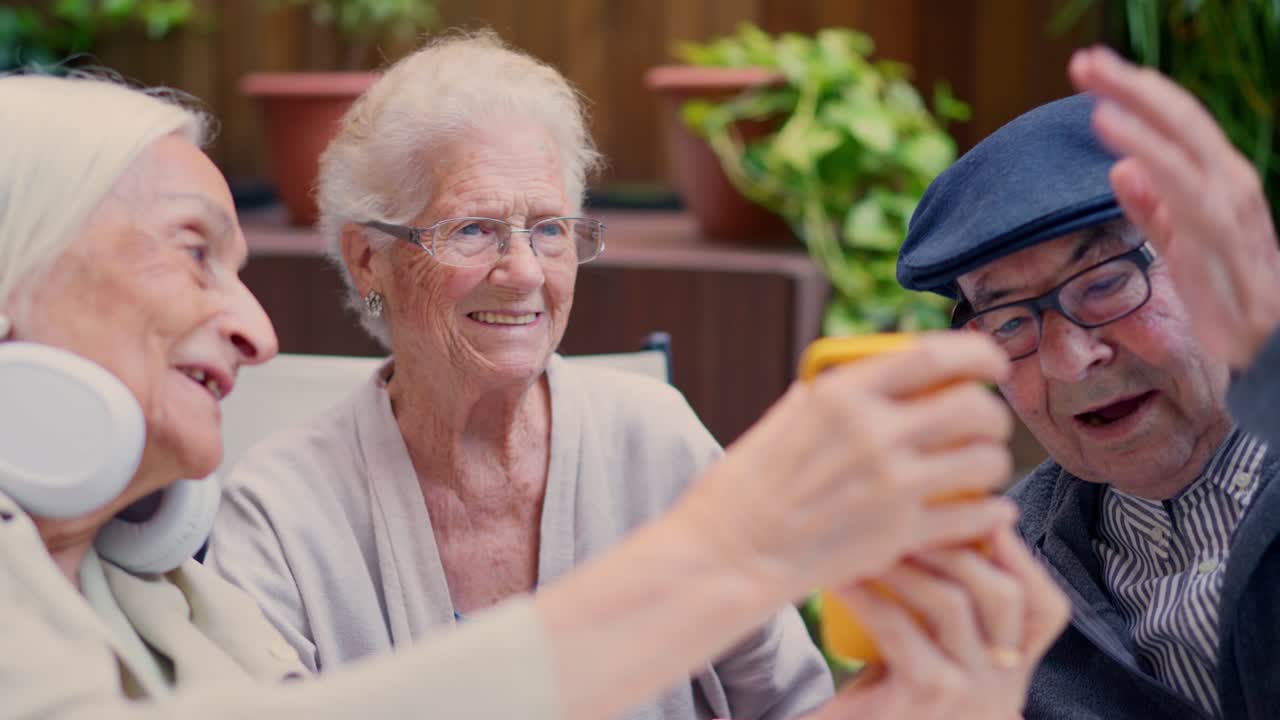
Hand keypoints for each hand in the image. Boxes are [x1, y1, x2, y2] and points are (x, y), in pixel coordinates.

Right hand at [675, 331, 1016, 603]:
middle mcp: (873, 433)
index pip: (934, 355)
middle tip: (985, 426)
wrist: (730, 553)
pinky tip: (987, 512)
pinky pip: (974, 515)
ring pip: (984, 460)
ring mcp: (891, 484)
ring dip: (993, 462)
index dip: (978, 354)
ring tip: (981, 470)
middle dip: (991, 415)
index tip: (991, 364)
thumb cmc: (745, 488)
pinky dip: (989, 513)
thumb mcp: (779, 421)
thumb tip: (841, 383)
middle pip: (972, 407)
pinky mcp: (901, 533)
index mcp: (842, 395)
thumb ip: (821, 399)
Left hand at [808, 527, 1069, 719]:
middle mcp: (1003, 688)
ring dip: (905, 561)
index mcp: (1010, 673)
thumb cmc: (883, 706)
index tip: (993, 516)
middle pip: (1005, 595)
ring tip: (868, 542)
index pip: (1046, 610)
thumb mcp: (923, 659)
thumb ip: (939, 616)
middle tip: (910, 517)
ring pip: (952, 603)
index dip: (1024, 558)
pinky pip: (898, 626)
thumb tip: (931, 532)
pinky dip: (865, 595)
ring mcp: (971, 695)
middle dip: (958, 544)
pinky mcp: (929, 697)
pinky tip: (841, 580)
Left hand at [1069, 45, 1279, 369]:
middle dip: (1133, 87)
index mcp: (1218, 184)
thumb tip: (1120, 167)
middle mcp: (1232, 189)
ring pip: (1187, 149)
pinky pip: (1188, 196)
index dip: (1136, 93)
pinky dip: (1155, 163)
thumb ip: (1152, 208)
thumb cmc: (1224, 303)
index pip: (1176, 125)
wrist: (1267, 358)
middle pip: (1181, 122)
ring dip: (1140, 115)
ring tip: (1096, 94)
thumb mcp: (1180, 248)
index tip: (1090, 71)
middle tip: (1085, 62)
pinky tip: (1120, 148)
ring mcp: (1234, 216)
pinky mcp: (1227, 248)